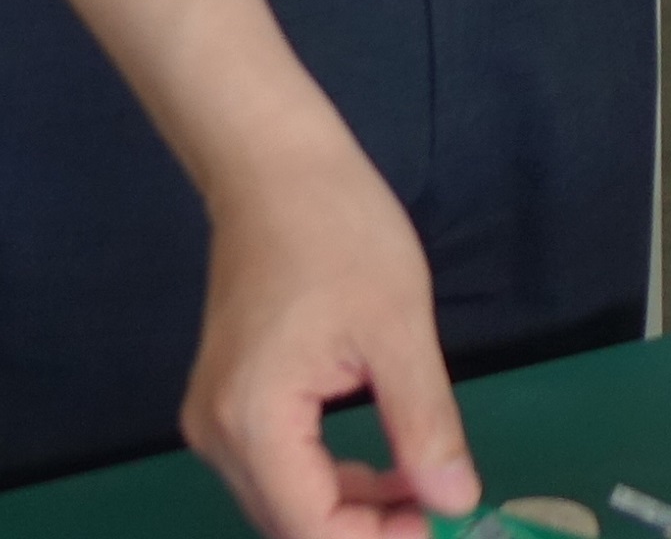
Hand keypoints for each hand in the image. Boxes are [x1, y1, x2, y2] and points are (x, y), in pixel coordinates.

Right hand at [181, 134, 474, 538]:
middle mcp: (217, 434)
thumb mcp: (399, 331)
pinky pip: (278, 468)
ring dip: (353, 509)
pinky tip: (386, 462)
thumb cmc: (341, 232)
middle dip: (368, 530)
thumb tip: (455, 504)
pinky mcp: (227, 402)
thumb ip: (424, 426)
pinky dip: (331, 479)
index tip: (443, 523)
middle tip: (442, 507)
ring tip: (424, 483)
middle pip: (293, 525)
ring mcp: (215, 419)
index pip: (311, 529)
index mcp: (253, 421)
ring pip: (286, 502)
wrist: (276, 167)